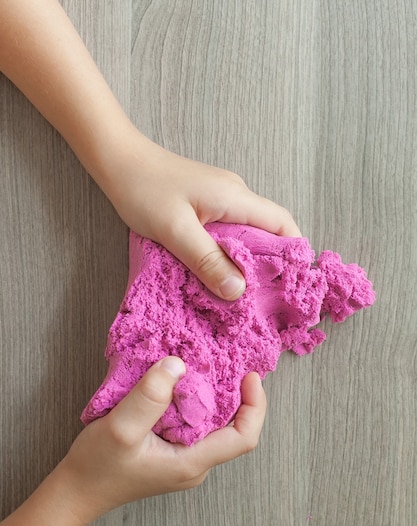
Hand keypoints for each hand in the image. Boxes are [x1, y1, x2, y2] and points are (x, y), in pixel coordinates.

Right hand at [59, 357, 265, 522]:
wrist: (76, 492)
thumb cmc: (97, 466)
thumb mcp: (120, 427)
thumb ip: (149, 397)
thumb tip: (178, 365)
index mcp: (191, 463)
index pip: (243, 437)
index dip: (255, 406)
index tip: (249, 376)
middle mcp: (194, 464)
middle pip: (233, 429)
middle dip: (238, 396)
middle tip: (230, 362)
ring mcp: (184, 461)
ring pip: (214, 427)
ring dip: (216, 398)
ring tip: (209, 368)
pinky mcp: (172, 454)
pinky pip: (195, 427)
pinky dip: (195, 404)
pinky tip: (183, 385)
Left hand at [103, 138, 301, 300]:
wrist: (117, 160)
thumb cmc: (144, 190)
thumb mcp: (176, 231)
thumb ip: (207, 260)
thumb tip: (238, 291)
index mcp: (235, 198)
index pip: (282, 223)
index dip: (292, 253)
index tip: (290, 284)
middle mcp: (235, 196)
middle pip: (268, 231)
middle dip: (270, 264)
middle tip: (263, 297)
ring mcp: (220, 198)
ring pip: (246, 233)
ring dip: (246, 260)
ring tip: (240, 291)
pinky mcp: (206, 204)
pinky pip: (227, 231)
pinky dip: (228, 252)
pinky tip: (216, 271)